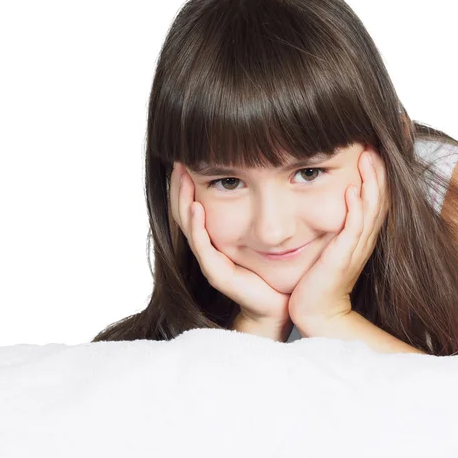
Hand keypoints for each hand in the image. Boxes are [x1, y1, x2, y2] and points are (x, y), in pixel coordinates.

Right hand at [170, 162, 290, 325]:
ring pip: (188, 225)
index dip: (188, 181)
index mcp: (216, 234)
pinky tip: (197, 207)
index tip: (186, 154)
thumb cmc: (277, 267)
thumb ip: (264, 204)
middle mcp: (209, 245)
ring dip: (183, 200)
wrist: (280, 303)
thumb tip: (275, 171)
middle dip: (180, 185)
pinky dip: (197, 227)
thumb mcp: (268, 228)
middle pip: (184, 210)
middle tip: (177, 159)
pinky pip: (202, 247)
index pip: (194, 201)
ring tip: (182, 176)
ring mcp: (212, 259)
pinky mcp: (218, 273)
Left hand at [288, 146, 387, 326]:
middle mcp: (363, 239)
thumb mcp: (332, 245)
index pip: (376, 198)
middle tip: (374, 144)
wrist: (317, 311)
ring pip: (371, 209)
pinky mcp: (343, 258)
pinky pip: (353, 229)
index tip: (373, 148)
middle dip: (378, 171)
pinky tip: (353, 191)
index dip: (378, 174)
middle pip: (379, 199)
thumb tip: (339, 196)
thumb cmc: (320, 278)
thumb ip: (337, 224)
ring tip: (368, 158)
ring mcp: (356, 248)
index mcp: (362, 234)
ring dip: (371, 183)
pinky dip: (355, 209)